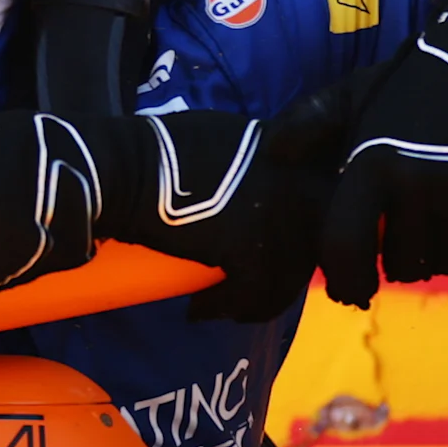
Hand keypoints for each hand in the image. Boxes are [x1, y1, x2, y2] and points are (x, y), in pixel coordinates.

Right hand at [0, 108, 327, 322]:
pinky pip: (256, 295)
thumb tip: (270, 181)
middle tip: (252, 290)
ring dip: (255, 297)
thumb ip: (261, 158)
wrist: (124, 171)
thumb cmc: (158, 152)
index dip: (306, 232)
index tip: (284, 253)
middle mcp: (297, 180)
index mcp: (292, 149)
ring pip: (288, 275)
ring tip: (221, 304)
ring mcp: (280, 216)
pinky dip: (227, 308)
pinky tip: (200, 309)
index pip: (323, 201)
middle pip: (315, 243)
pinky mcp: (253, 250)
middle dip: (286, 272)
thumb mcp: (225, 137)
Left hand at [291, 0, 447, 306]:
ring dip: (440, 257)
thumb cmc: (415, 84)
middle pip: (402, 265)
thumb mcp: (355, 94)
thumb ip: (310, 122)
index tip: (353, 291)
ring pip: (446, 263)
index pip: (347, 247)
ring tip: (436, 229)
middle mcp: (415, 182)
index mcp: (371, 164)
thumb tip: (273, 152)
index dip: (346, 280)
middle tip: (404, 241)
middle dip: (400, 263)